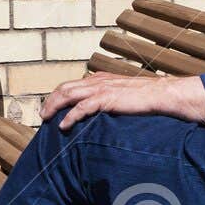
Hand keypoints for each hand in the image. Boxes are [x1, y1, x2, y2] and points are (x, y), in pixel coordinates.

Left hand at [39, 72, 204, 129]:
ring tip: (46, 119)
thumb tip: (100, 110)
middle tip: (43, 115)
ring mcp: (101, 89)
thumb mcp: (123, 95)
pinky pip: (81, 108)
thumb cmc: (146, 98)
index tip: (51, 107)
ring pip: (68, 95)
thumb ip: (110, 98)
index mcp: (100, 78)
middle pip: (65, 88)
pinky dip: (70, 117)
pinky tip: (63, 126)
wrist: (162, 95)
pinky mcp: (106, 99)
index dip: (58, 95)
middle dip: (50, 101)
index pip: (72, 84)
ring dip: (54, 107)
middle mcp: (98, 81)